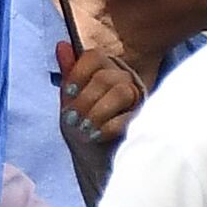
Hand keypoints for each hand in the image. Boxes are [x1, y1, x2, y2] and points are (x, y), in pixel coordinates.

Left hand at [55, 34, 148, 153]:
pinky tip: (96, 135)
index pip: (94, 57)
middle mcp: (124, 79)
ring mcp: (138, 99)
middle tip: (73, 119)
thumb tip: (62, 44)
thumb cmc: (81, 127)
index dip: (78, 73)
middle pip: (106, 76)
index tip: (68, 93)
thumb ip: (68, 74)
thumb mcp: (69, 101)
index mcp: (105, 70)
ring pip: (121, 91)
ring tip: (85, 129)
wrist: (93, 161)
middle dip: (85, 100)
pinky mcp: (144, 120)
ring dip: (97, 112)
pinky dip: (108, 126)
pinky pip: (129, 116)